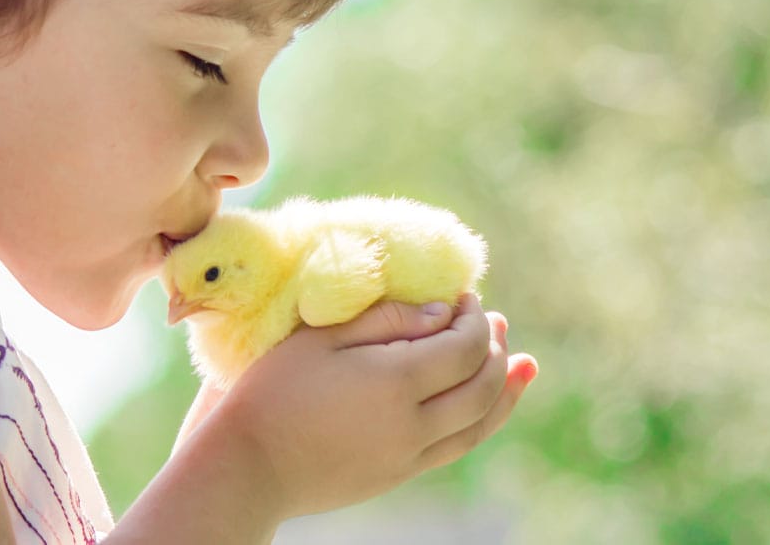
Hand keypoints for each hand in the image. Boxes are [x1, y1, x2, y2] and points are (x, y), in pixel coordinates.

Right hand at [211, 293, 537, 517]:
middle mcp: (414, 425)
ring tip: (523, 364)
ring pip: (479, 423)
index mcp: (395, 382)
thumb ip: (385, 319)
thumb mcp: (319, 337)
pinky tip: (488, 407)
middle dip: (494, 347)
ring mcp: (409, 456)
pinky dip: (484, 421)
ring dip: (505, 390)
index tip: (463, 295)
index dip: (473, 316)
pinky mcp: (398, 475)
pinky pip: (458, 447)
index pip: (463, 345)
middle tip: (491, 319)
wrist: (246, 467)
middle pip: (481, 384)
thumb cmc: (271, 391)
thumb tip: (443, 312)